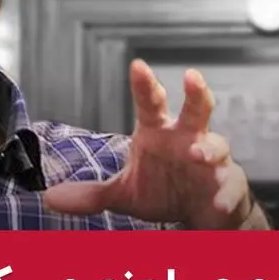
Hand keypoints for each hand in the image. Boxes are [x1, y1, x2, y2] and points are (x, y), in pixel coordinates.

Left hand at [42, 58, 254, 229]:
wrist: (202, 214)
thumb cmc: (165, 191)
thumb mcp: (125, 193)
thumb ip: (92, 194)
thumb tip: (48, 198)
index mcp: (160, 134)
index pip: (151, 104)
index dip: (144, 85)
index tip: (137, 65)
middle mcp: (189, 139)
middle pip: (196, 109)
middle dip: (196, 93)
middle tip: (192, 77)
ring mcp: (212, 161)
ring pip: (217, 146)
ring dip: (208, 149)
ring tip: (197, 154)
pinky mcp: (229, 184)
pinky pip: (229, 187)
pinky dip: (224, 195)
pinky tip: (217, 205)